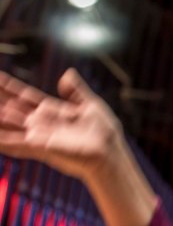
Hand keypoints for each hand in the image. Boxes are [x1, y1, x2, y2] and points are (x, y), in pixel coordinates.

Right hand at [0, 69, 156, 225]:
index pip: (25, 96)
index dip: (10, 87)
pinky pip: (16, 143)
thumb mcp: (91, 104)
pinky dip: (4, 141)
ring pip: (10, 125)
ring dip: (0, 120)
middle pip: (13, 108)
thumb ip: (76, 90)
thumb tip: (67, 73)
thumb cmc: (104, 132)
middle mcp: (42, 122)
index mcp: (52, 110)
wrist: (109, 152)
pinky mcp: (41, 147)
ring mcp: (39, 135)